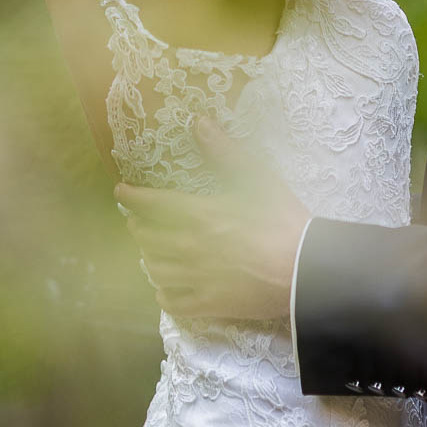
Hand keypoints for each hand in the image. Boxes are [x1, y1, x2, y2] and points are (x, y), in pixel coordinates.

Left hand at [113, 118, 311, 319]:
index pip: (151, 204)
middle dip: (138, 226)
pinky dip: (163, 294)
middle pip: (146, 238)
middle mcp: (188, 247)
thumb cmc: (282, 221)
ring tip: (152, 251)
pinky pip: (172, 302)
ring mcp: (196, 279)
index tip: (121, 192)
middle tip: (139, 220)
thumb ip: (224, 151)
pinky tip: (165, 288)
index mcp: (198, 214)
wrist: (305, 272)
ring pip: (154, 269)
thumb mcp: (257, 178)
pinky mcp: (208, 305)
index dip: (131, 197)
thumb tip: (199, 122)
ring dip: (148, 257)